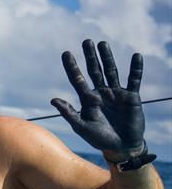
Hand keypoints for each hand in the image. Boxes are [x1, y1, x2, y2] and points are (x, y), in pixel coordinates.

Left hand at [51, 39, 146, 159]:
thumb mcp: (81, 127)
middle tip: (86, 41)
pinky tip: (136, 56)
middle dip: (90, 56)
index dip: (72, 66)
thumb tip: (53, 100)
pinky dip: (135, 69)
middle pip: (94, 70)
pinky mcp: (131, 97)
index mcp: (87, 99)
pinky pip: (134, 80)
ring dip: (107, 58)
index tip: (66, 53)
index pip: (77, 79)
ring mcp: (116, 93)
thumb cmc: (99, 139)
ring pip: (111, 71)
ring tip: (102, 44)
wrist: (121, 147)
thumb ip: (69, 113)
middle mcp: (101, 92)